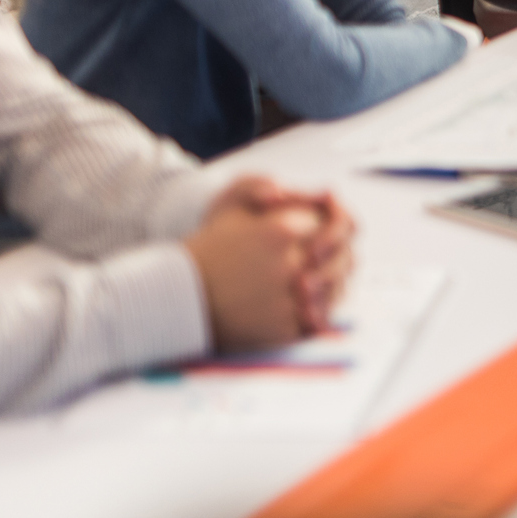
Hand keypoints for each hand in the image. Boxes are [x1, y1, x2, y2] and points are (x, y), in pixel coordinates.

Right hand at [186, 177, 356, 349]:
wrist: (176, 299)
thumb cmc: (207, 251)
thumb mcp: (231, 209)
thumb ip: (266, 191)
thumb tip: (300, 189)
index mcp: (280, 231)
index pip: (331, 226)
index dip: (333, 229)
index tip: (327, 234)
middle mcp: (289, 265)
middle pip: (338, 259)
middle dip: (340, 257)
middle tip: (339, 258)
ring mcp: (288, 299)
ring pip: (333, 290)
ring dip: (336, 284)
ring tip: (326, 280)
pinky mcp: (284, 329)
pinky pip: (317, 319)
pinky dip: (321, 312)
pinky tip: (313, 304)